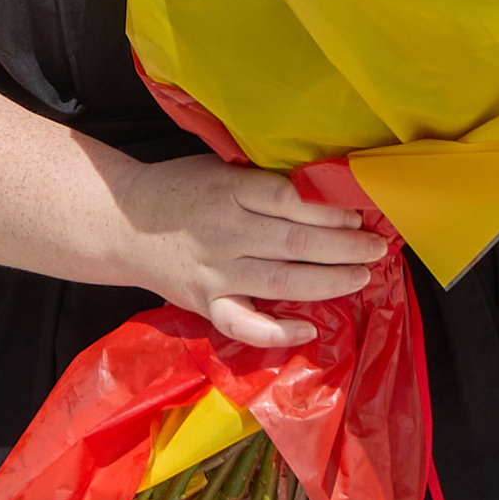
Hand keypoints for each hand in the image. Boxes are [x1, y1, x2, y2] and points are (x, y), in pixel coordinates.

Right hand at [115, 153, 394, 347]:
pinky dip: (277, 333)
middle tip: (377, 248)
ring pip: (282, 282)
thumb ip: (260, 179)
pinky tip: (308, 330)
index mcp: (230, 190)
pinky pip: (244, 325)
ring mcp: (216, 272)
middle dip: (345, 248)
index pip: (290, 201)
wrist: (121, 223)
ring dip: (329, 282)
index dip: (330, 211)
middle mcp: (226, 232)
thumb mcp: (217, 166)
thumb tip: (321, 187)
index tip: (357, 215)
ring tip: (361, 276)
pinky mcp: (205, 303)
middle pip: (296, 244)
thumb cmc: (178, 188)